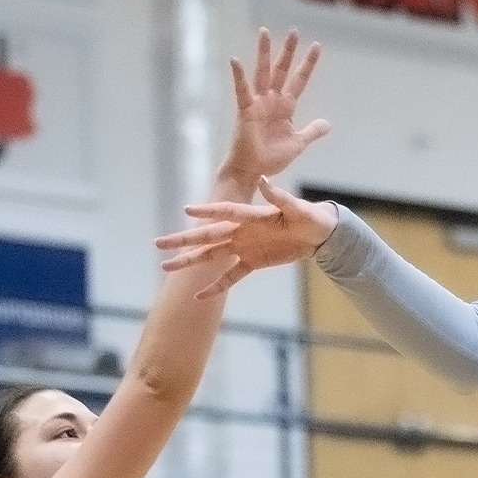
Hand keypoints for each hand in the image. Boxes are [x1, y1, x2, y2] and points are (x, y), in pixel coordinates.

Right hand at [155, 177, 339, 298]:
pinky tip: (199, 296)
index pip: (226, 212)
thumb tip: (265, 181)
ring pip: (212, 255)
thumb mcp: (299, 209)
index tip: (187, 210)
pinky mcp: (251, 263)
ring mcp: (244, 247)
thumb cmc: (311, 217)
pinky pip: (230, 276)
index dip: (208, 212)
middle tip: (159, 243)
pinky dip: (216, 286)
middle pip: (208, 235)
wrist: (318, 235)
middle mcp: (242, 231)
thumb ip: (281, 198)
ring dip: (190, 261)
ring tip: (166, 267)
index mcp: (252, 215)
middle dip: (184, 240)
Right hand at [221, 28, 331, 185]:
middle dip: (288, 51)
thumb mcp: (298, 143)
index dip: (308, 64)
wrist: (254, 171)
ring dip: (264, 53)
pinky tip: (235, 60)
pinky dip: (238, 76)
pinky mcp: (245, 110)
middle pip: (282, 70)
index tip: (317, 46)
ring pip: (262, 72)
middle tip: (295, 31)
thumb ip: (312, 131)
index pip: (300, 80)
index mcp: (286, 106)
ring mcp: (258, 103)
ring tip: (265, 32)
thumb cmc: (272, 158)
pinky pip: (242, 90)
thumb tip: (327, 123)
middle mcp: (272, 100)